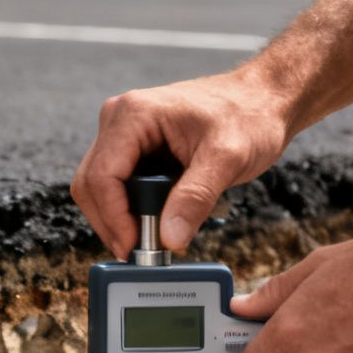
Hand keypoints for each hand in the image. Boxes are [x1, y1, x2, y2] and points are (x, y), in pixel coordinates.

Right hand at [71, 70, 293, 255]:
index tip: (136, 248)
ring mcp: (122, 134)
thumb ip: (196, 197)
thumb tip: (170, 238)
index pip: (101, 177)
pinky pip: (117, 187)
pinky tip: (158, 221)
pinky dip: (132, 210)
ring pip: (99, 189)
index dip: (114, 218)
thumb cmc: (249, 115)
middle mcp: (118, 120)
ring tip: (155, 239)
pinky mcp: (132, 148)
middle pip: (91, 185)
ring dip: (122, 219)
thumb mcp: (229, 158)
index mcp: (133, 114)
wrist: (262, 99)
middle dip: (114, 223)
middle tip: (143, 252)